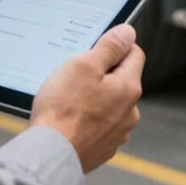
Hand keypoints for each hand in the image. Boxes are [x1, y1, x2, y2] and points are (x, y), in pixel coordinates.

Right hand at [30, 24, 144, 173]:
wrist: (51, 151)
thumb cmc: (63, 108)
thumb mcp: (84, 65)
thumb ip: (109, 47)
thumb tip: (127, 33)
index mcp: (128, 88)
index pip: (134, 53)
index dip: (115, 45)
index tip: (96, 47)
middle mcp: (130, 112)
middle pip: (121, 78)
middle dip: (102, 71)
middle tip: (76, 72)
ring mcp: (118, 132)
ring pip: (111, 101)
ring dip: (95, 95)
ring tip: (70, 96)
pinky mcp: (104, 145)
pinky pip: (101, 122)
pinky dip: (89, 116)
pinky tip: (71, 115)